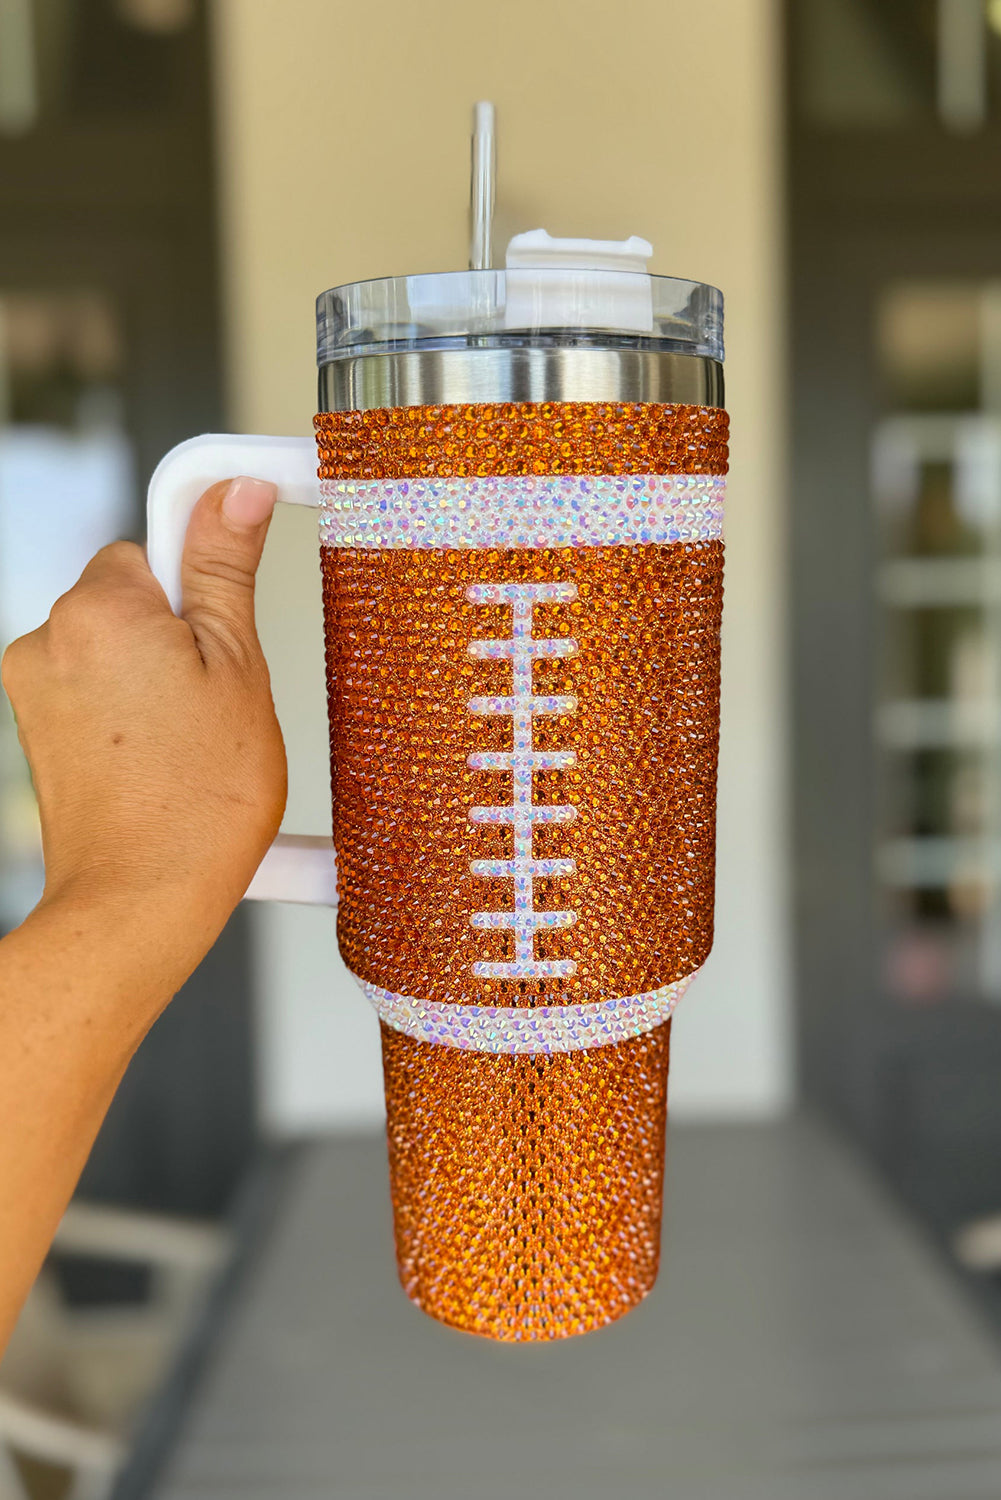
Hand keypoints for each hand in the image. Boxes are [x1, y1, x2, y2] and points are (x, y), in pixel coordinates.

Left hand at [1, 476, 286, 1000]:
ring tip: (191, 739)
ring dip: (155, 674)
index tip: (225, 617)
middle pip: (132, 597)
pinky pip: (95, 691)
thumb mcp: (238, 667)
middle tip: (220, 696)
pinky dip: (128, 711)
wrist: (141, 901)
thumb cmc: (199, 802)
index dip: (202, 579)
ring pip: (116, 647)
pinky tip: (162, 758)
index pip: (154, 541)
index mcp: (100, 608)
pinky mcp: (37, 731)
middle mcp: (48, 637)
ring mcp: (34, 688)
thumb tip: (234, 490)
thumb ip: (226, 568)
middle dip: (179, 632)